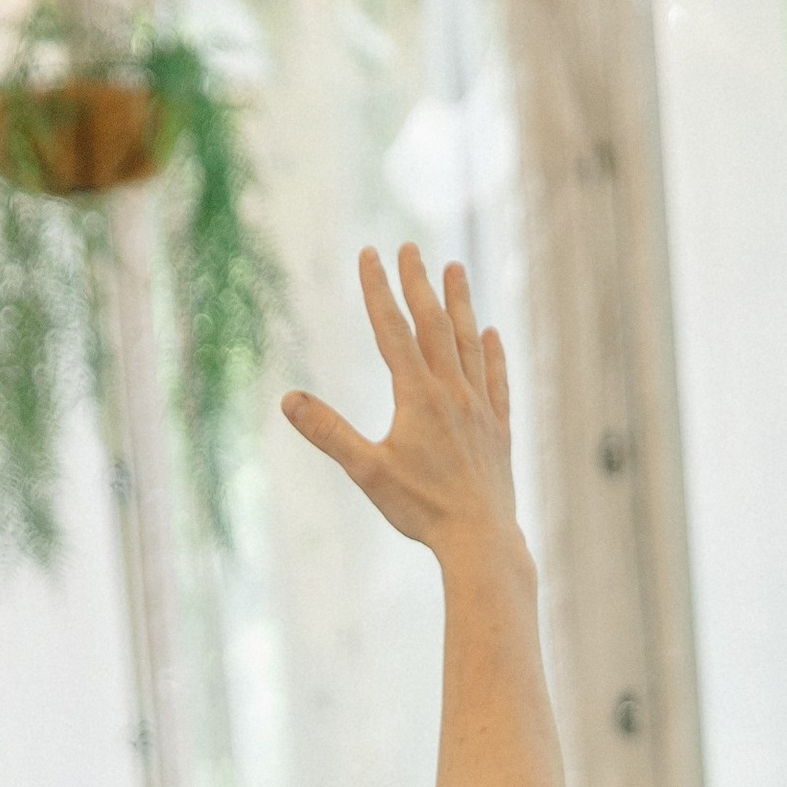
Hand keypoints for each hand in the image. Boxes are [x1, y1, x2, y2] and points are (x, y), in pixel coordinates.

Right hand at [282, 247, 521, 565]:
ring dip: (460, 303)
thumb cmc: (421, 509)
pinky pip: (496, 378)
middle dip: (418, 283)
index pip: (394, 331)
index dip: (379, 290)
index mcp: (418, 396)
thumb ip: (328, 433)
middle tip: (409, 247)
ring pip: (468, 342)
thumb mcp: (366, 472)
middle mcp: (453, 392)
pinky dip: (491, 351)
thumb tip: (288, 401)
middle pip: (434, 325)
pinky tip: (490, 333)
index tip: (370, 254)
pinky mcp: (499, 428)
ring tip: (455, 268)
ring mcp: (480, 407)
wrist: (480, 538)